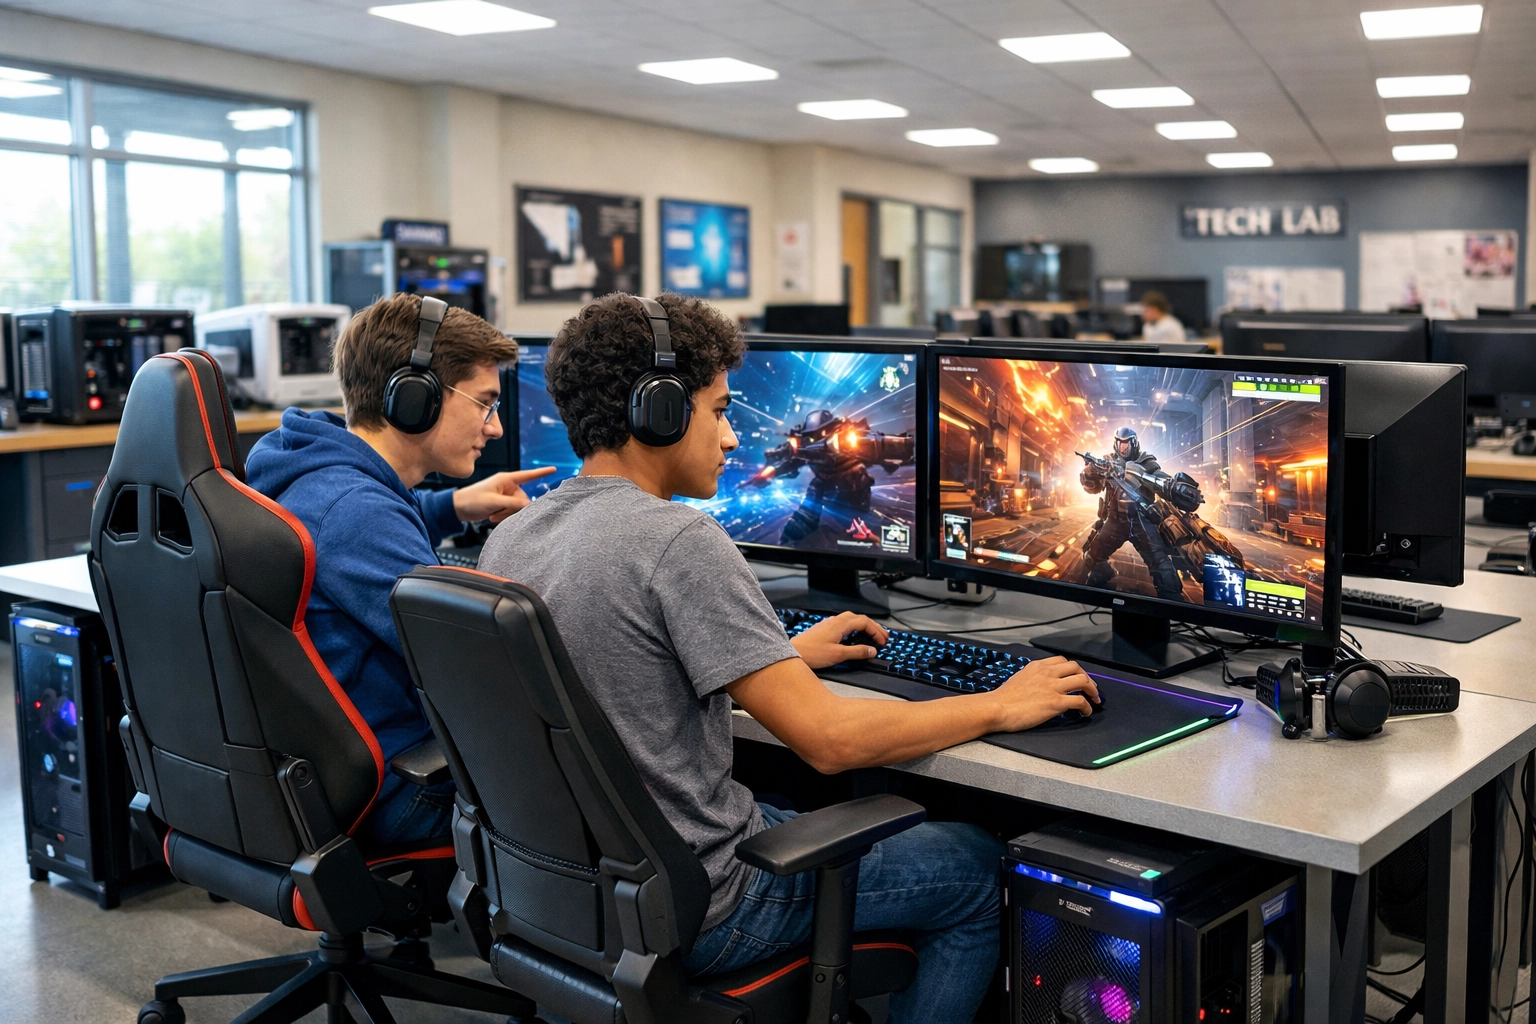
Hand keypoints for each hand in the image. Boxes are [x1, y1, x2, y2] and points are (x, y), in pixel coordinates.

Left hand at [453, 467, 556, 522]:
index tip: (554, 469)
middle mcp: (507, 486)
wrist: (458, 508)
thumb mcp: (493, 502)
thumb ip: (512, 504)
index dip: (542, 472)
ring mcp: (505, 495)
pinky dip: (503, 516)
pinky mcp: (501, 504)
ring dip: (506, 514)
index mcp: (506, 479)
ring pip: (517, 508)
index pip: (528, 475)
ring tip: (493, 514)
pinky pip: (511, 512)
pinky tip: (492, 516)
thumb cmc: (472, 500)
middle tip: (498, 511)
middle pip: (523, 499)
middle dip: (512, 508)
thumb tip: (528, 506)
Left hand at [790, 612, 889, 669]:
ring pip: (851, 620)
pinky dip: (854, 628)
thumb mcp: (838, 654)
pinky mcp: (824, 629)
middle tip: (883, 637)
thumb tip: (872, 651)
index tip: (883, 641)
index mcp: (840, 624)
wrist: (793, 653)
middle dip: (873, 627)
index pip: (865, 622)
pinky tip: (853, 636)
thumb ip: (857, 652)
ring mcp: (829, 623)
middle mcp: (835, 620)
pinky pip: (844, 624)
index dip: (876, 631)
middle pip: (860, 618)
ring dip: (864, 626)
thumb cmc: (811, 653)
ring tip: (871, 635)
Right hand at [984, 656, 1098, 731]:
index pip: (1062, 661)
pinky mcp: (1056, 702)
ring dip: (1092, 690)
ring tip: (1094, 699)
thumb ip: (1033, 677)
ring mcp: (1053, 687)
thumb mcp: (1019, 678)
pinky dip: (1087, 707)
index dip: (1074, 669)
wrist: (998, 708)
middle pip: (1076, 668)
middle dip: (1087, 677)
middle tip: (1091, 688)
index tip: (1077, 677)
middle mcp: (1048, 673)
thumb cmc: (1004, 698)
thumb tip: (1040, 684)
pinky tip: (1086, 712)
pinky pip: (1080, 701)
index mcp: (1038, 666)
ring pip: (1083, 681)